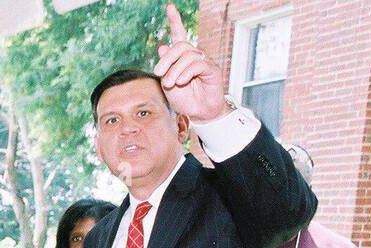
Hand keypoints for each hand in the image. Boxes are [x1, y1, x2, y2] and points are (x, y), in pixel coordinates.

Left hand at [153, 3, 227, 121]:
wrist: (199, 113)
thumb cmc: (184, 99)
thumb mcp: (169, 84)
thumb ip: (165, 67)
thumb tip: (163, 46)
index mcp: (182, 57)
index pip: (179, 35)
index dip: (175, 21)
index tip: (169, 7)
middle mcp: (194, 55)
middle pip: (180, 46)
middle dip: (167, 59)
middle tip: (158, 73)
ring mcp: (204, 61)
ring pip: (187, 55)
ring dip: (175, 70)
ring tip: (171, 83)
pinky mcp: (212, 69)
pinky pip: (197, 64)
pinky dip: (186, 72)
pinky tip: (181, 81)